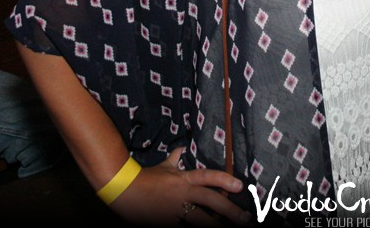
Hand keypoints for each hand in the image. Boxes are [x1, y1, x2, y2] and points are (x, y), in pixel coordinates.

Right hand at [111, 147, 251, 225]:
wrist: (123, 190)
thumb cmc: (145, 178)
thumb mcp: (162, 167)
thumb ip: (175, 159)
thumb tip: (182, 148)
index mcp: (184, 179)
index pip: (208, 177)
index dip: (225, 180)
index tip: (240, 186)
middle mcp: (183, 194)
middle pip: (211, 201)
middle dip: (230, 211)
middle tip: (246, 220)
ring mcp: (176, 210)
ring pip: (201, 220)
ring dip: (217, 226)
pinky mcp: (167, 223)